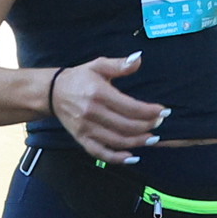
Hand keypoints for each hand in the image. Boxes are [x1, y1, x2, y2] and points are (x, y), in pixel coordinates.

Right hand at [50, 54, 165, 162]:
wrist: (52, 92)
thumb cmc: (79, 78)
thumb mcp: (98, 65)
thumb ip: (119, 64)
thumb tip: (138, 59)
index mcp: (99, 94)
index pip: (131, 107)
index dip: (150, 111)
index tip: (164, 111)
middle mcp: (92, 113)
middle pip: (127, 126)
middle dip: (148, 126)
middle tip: (160, 123)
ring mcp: (86, 128)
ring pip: (117, 140)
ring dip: (138, 142)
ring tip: (152, 138)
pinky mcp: (81, 139)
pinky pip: (100, 153)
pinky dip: (117, 158)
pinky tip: (132, 157)